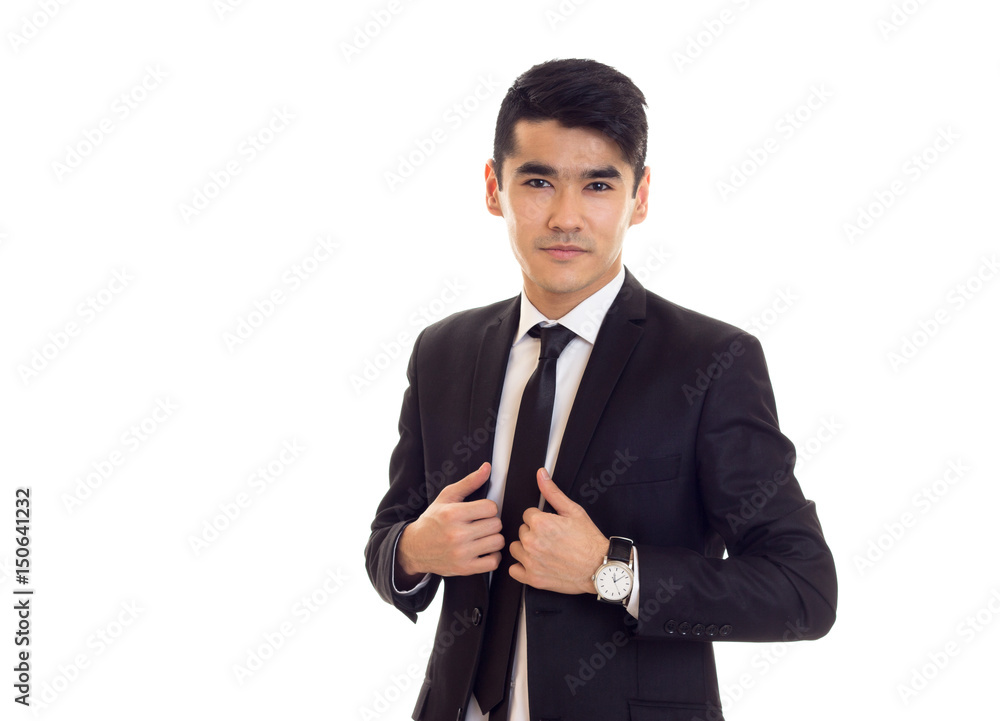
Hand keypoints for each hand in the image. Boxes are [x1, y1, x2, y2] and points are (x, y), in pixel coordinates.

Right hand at [396, 462, 503, 581]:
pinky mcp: (464, 568)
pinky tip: (484, 550)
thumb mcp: (446, 497)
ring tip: (483, 536)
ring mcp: (461, 553)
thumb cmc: (433, 520)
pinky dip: (493, 556)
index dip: (488, 508)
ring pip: (498, 542)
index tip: (480, 511)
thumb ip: (469, 482)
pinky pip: (494, 562)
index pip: (491, 508)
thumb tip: (487, 467)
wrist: (415, 548)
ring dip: (493, 538)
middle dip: (490, 522)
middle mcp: (457, 534)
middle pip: (496, 524)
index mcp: (453, 514)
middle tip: (480, 524)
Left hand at [509, 468, 608, 594]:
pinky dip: (522, 567)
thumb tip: (541, 475)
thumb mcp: (573, 511)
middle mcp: (532, 542)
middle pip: (522, 531)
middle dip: (534, 533)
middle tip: (551, 539)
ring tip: (544, 551)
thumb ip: (552, 492)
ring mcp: (531, 561)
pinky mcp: (532, 578)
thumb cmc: (589, 541)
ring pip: (515, 548)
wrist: (600, 567)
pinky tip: (536, 563)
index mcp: (540, 523)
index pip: (527, 515)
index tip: (551, 526)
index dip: (540, 519)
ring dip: (526, 548)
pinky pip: (513, 570)